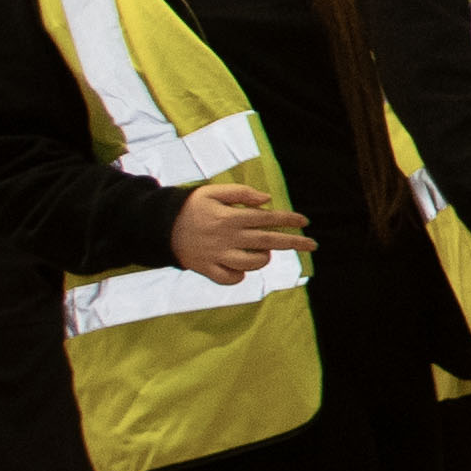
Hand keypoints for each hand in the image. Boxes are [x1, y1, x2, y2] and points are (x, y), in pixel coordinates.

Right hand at [169, 182, 307, 281]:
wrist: (158, 227)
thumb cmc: (190, 206)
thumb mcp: (213, 191)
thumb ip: (241, 193)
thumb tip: (267, 200)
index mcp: (230, 217)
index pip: (268, 219)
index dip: (289, 220)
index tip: (304, 221)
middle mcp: (227, 238)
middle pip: (268, 242)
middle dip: (294, 243)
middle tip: (312, 245)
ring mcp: (218, 255)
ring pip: (252, 263)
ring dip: (264, 258)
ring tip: (263, 252)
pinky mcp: (207, 269)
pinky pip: (231, 279)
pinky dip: (240, 275)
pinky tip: (240, 267)